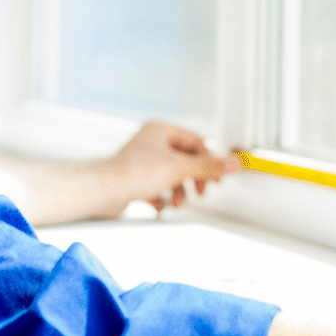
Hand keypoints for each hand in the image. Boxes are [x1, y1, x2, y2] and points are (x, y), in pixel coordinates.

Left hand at [101, 120, 239, 213]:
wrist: (101, 192)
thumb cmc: (131, 174)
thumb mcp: (178, 169)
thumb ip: (209, 167)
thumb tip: (234, 163)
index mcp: (161, 130)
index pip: (196, 142)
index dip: (209, 160)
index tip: (217, 178)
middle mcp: (151, 142)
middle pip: (185, 160)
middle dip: (193, 179)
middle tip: (200, 191)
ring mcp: (143, 161)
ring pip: (172, 176)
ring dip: (179, 191)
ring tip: (176, 201)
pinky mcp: (135, 179)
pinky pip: (158, 187)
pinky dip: (162, 197)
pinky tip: (159, 204)